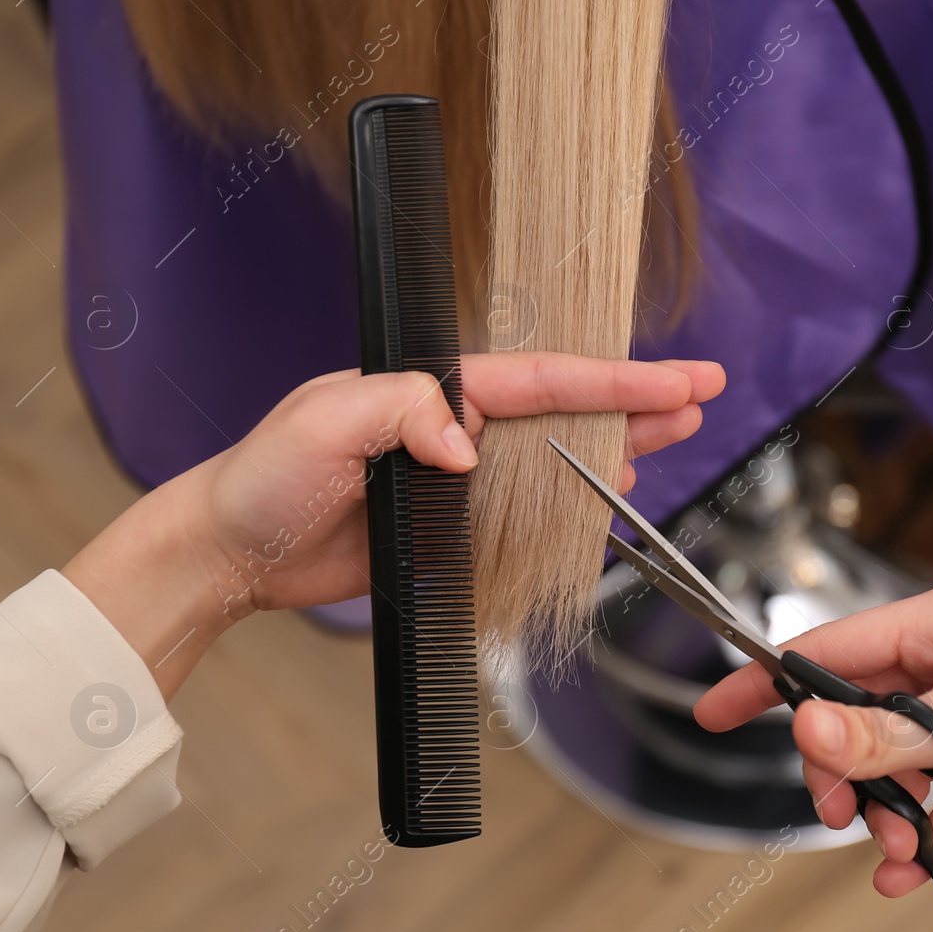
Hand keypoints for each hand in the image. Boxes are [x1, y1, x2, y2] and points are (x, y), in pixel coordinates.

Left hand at [64, 353, 725, 698]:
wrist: (232, 553)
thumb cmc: (263, 478)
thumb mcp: (325, 422)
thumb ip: (401, 411)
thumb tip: (468, 441)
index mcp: (432, 387)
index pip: (541, 378)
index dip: (613, 379)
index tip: (674, 379)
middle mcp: (452, 424)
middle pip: (565, 407)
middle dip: (635, 400)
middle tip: (700, 394)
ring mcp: (456, 475)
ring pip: (555, 454)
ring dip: (617, 443)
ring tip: (676, 435)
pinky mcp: (450, 523)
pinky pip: (528, 508)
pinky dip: (574, 499)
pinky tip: (609, 488)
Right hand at [694, 581, 932, 924]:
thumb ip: (878, 732)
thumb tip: (802, 725)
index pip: (829, 647)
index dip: (770, 682)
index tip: (718, 710)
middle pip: (860, 715)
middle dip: (845, 771)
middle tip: (841, 813)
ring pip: (901, 762)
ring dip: (887, 810)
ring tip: (892, 851)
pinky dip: (925, 832)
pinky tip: (909, 873)